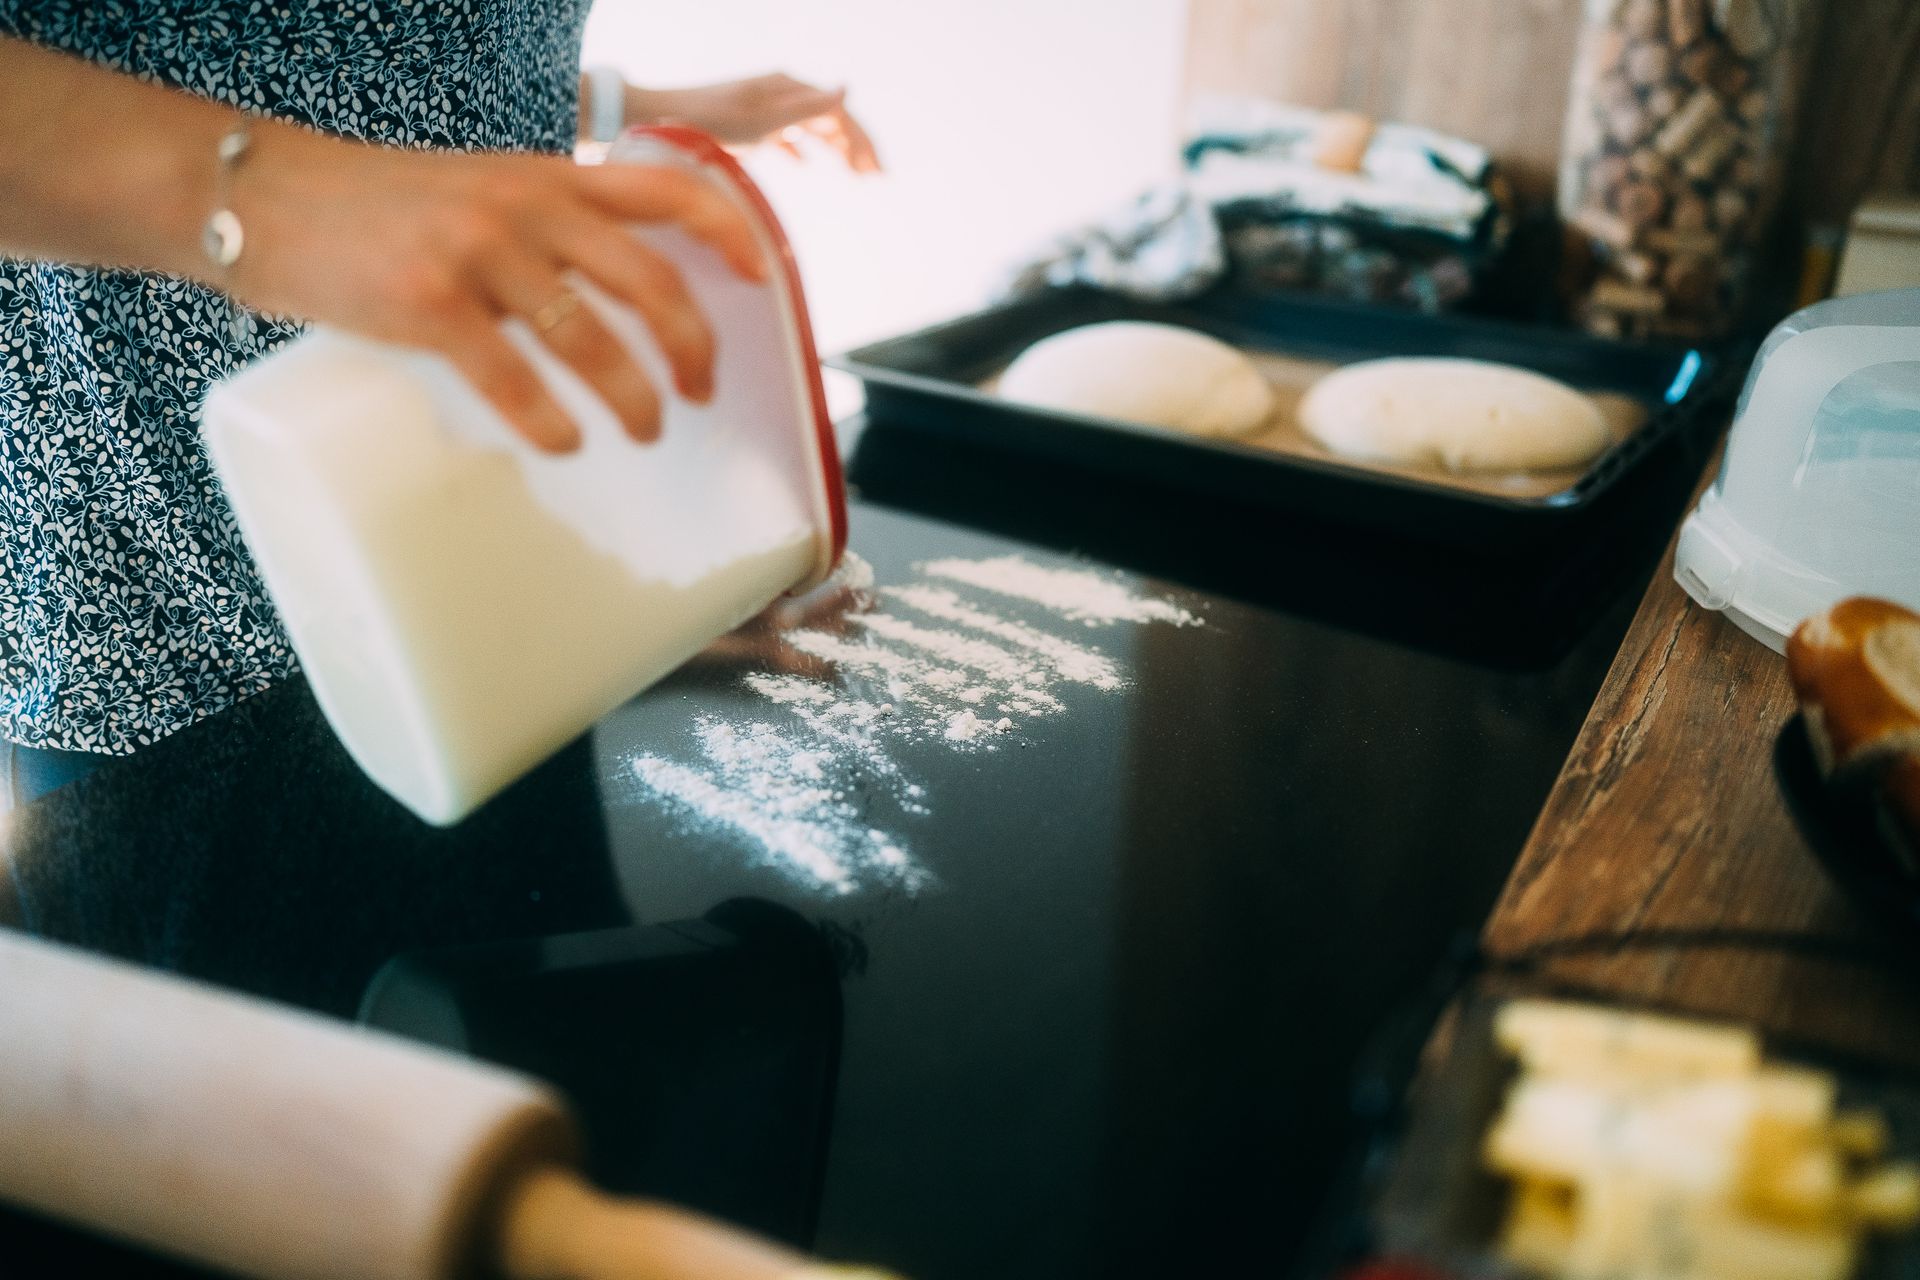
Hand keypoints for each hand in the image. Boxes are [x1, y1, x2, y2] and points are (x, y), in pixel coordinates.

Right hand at [225, 123, 766, 452]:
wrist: (264, 194)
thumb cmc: (378, 206)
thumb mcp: (481, 188)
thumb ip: (547, 224)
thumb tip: (614, 295)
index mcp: (547, 178)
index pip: (668, 189)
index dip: (728, 234)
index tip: (761, 279)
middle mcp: (526, 207)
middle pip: (649, 279)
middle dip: (692, 346)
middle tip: (700, 391)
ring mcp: (478, 253)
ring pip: (591, 337)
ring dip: (633, 396)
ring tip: (646, 431)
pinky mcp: (428, 303)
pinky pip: (513, 374)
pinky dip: (550, 419)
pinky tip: (566, 444)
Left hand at [633, 74, 881, 173]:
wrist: (658, 118)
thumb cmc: (710, 120)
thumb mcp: (762, 119)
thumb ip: (806, 109)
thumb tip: (848, 89)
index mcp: (788, 87)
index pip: (839, 113)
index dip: (862, 142)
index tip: (877, 175)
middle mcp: (781, 92)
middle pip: (830, 119)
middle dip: (855, 148)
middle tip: (876, 180)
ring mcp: (766, 107)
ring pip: (812, 128)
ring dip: (835, 151)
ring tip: (854, 178)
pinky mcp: (750, 124)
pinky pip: (787, 137)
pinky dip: (804, 152)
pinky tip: (809, 169)